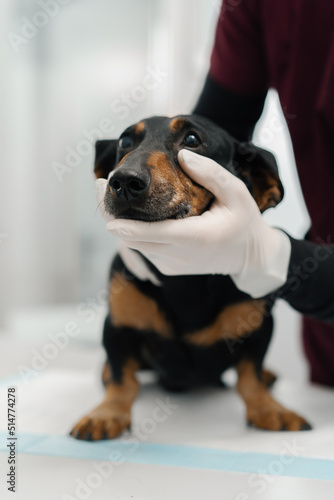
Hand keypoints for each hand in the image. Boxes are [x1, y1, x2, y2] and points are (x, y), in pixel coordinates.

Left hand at [96, 149, 290, 296]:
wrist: (250, 256)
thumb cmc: (244, 221)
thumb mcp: (237, 193)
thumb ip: (211, 174)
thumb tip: (181, 156)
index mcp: (197, 238)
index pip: (154, 233)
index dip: (126, 225)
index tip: (106, 209)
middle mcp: (180, 256)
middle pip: (135, 240)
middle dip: (113, 215)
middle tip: (101, 186)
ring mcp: (172, 265)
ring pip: (136, 245)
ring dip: (121, 223)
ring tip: (111, 195)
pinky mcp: (168, 268)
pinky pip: (144, 249)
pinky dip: (134, 233)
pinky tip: (130, 213)